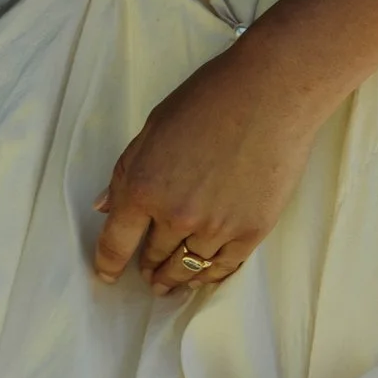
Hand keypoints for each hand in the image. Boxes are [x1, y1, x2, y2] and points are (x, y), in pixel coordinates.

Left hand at [93, 32, 330, 297]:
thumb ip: (127, 172)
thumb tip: (106, 206)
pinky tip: (203, 276)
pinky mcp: (251, 232)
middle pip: (153, 258)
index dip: (107, 264)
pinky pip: (224, 268)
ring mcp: (216, 229)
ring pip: (188, 270)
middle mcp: (176, 217)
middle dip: (147, 267)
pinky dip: (209, 277)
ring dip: (175, 278)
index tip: (106, 274)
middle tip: (147, 273)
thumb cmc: (209, 99)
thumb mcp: (153, 128)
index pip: (116, 243)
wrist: (271, 94)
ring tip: (171, 283)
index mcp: (144, 188)